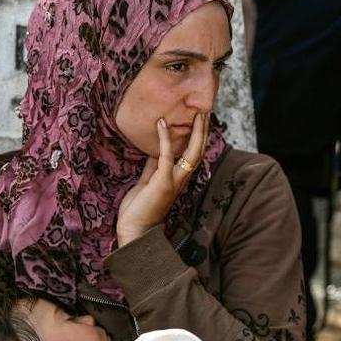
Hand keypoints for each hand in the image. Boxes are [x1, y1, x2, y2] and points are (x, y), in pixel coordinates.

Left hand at [117, 112, 209, 245]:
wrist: (134, 230)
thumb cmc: (139, 208)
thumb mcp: (147, 181)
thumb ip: (153, 166)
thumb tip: (155, 150)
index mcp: (178, 178)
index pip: (193, 153)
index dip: (198, 136)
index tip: (200, 119)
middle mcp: (181, 179)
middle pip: (199, 150)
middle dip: (203, 130)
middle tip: (206, 110)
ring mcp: (174, 181)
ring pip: (193, 152)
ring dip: (196, 131)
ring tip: (198, 113)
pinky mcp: (163, 182)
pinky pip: (166, 156)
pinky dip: (164, 138)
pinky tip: (162, 123)